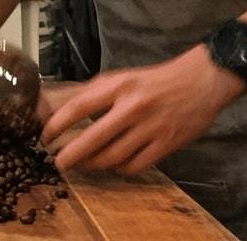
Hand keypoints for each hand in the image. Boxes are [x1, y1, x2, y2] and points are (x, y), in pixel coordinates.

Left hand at [40, 45, 246, 175]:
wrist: (201, 81)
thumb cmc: (157, 79)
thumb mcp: (124, 77)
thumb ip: (96, 92)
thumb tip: (65, 107)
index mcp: (119, 86)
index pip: (78, 107)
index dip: (57, 125)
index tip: (45, 136)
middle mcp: (132, 107)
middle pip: (92, 139)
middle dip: (70, 155)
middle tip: (58, 162)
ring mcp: (150, 128)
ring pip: (112, 157)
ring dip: (92, 164)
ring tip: (82, 165)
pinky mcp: (166, 144)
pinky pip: (134, 165)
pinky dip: (119, 168)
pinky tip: (112, 165)